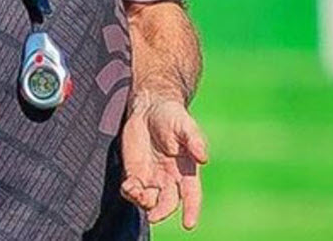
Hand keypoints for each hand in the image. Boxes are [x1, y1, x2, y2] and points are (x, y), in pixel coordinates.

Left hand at [119, 93, 208, 228]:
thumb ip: (194, 140)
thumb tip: (203, 158)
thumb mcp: (185, 125)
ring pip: (149, 201)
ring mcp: (151, 178)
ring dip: (142, 202)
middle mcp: (170, 179)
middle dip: (161, 212)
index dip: (192, 211)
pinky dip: (129, 193)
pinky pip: (132, 191)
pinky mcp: (135, 174)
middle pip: (168, 204)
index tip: (188, 224)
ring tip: (135, 191)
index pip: (192, 196)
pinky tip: (128, 186)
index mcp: (186, 171)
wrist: (148, 106)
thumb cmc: (171, 115)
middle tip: (153, 215)